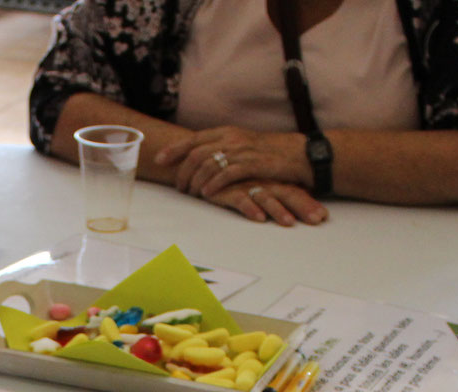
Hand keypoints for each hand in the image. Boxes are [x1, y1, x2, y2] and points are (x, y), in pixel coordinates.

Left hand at [160, 127, 324, 215]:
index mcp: (226, 132)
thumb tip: (198, 159)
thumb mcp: (241, 145)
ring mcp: (242, 150)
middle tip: (179, 188)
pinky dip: (215, 183)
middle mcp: (231, 138)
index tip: (159, 159)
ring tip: (191, 193)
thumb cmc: (267, 153)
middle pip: (196, 153)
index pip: (193, 139)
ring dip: (196, 181)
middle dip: (183, 171)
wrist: (297, 154)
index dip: (174, 149)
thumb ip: (220, 149)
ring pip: (209, 164)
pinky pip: (228, 173)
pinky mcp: (254, 163)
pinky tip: (207, 193)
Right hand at [210, 178, 325, 226]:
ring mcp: (246, 185)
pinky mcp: (228, 190)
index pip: (296, 192)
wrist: (204, 163)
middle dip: (303, 207)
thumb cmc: (234, 178)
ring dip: (278, 210)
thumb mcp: (257, 184)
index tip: (324, 217)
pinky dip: (250, 208)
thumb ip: (275, 192)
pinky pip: (240, 200)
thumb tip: (298, 201)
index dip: (310, 203)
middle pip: (287, 194)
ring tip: (289, 223)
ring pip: (266, 197)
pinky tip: (259, 218)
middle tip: (317, 220)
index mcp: (272, 181)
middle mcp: (263, 183)